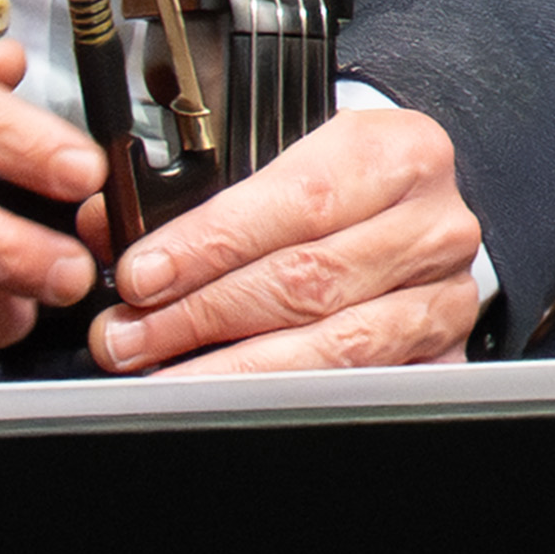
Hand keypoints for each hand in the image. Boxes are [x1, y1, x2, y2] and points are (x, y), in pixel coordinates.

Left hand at [89, 95, 490, 377]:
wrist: (409, 211)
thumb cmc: (340, 183)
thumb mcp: (278, 157)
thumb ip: (199, 194)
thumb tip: (110, 230)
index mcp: (398, 153)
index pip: (299, 200)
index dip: (211, 245)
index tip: (143, 276)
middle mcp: (433, 225)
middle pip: (308, 280)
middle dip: (201, 315)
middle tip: (131, 336)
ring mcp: (444, 294)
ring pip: (335, 344)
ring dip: (235, 367)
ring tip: (166, 375)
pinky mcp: (443, 352)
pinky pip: (363, 388)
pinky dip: (290, 397)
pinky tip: (235, 400)